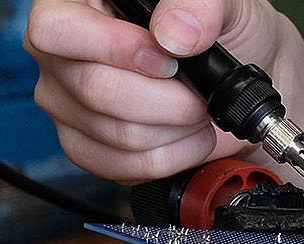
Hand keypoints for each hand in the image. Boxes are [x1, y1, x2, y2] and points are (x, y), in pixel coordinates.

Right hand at [23, 0, 299, 182]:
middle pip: (94, 90)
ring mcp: (70, 104)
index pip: (58, 31)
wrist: (245, 76)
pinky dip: (171, 157)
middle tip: (199, 92)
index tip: (170, 61)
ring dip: (177, 129)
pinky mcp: (89, 147)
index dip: (116, 50)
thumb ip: (199, 7)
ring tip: (199, 110)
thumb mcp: (224, 4)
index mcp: (80, 5)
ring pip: (116, 134)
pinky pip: (121, 167)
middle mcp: (64, 56)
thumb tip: (174, 35)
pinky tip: (188, 135)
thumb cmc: (226, 32)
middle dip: (168, 100)